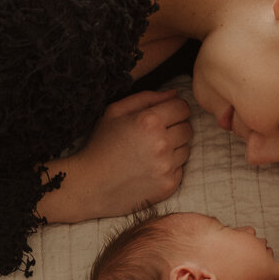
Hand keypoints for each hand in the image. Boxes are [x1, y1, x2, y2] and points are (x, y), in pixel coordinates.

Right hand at [36, 90, 192, 222]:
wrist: (90, 186)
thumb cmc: (100, 145)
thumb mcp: (115, 112)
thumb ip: (147, 98)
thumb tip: (175, 94)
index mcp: (149, 121)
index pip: (182, 107)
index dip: (174, 109)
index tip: (163, 116)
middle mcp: (162, 143)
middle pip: (187, 128)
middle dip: (175, 128)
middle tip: (154, 136)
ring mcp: (167, 166)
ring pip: (186, 148)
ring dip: (174, 148)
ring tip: (150, 153)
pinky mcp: (169, 185)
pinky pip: (181, 168)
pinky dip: (170, 167)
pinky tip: (150, 168)